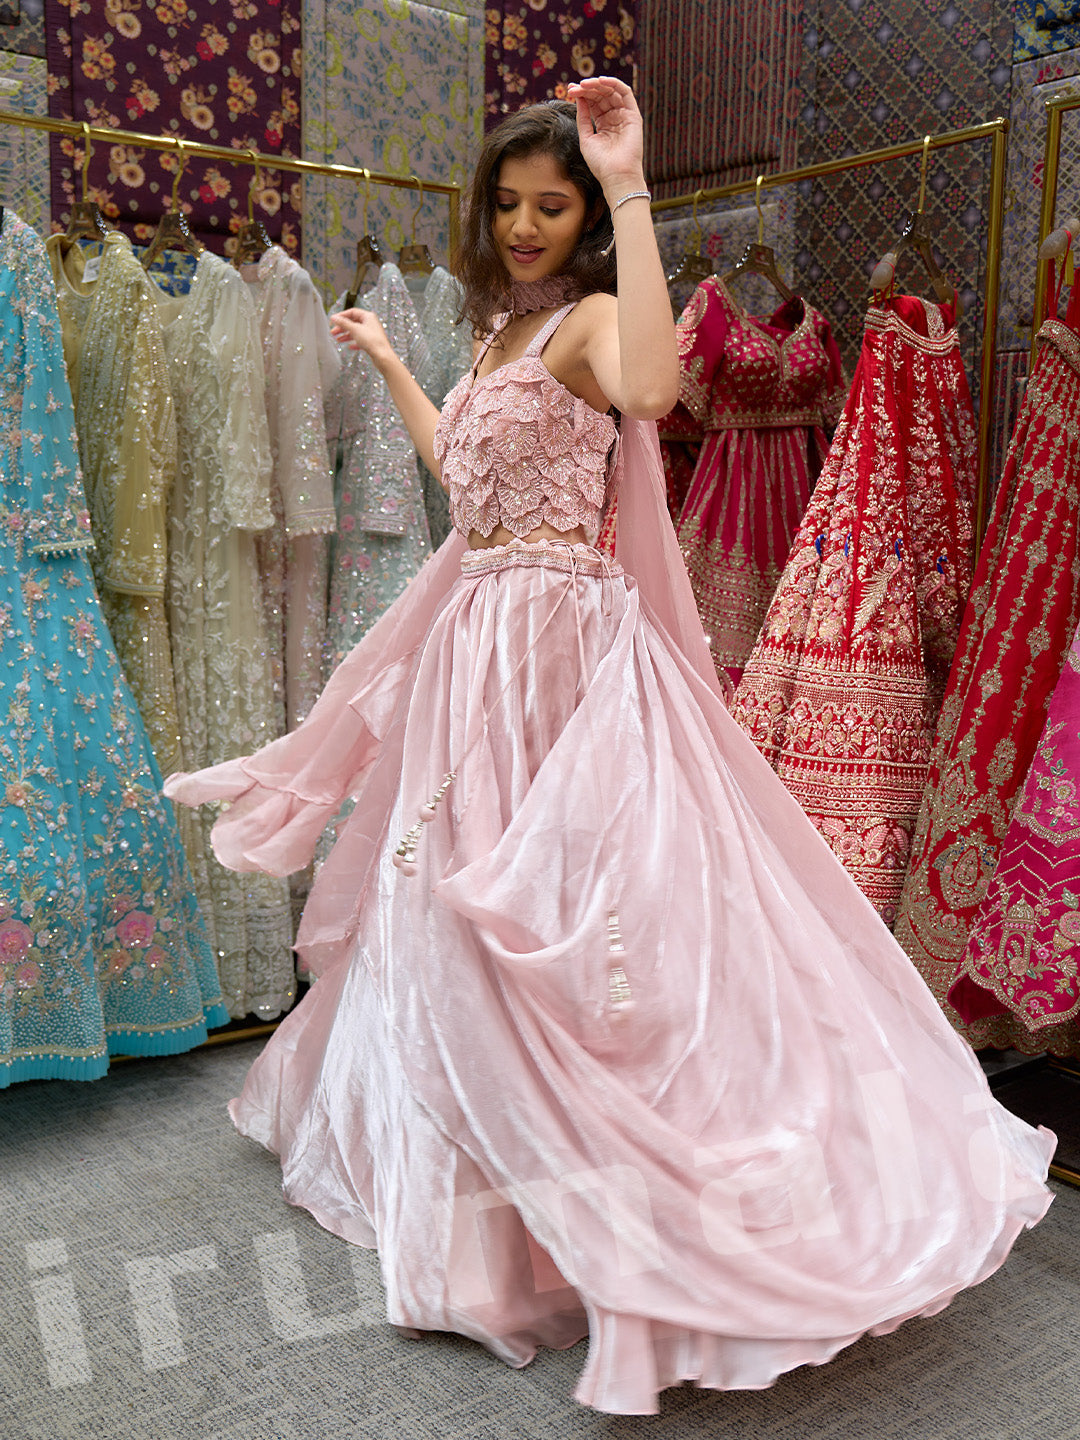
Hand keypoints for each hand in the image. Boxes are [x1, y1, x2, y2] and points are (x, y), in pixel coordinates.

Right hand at [328, 307, 393, 364]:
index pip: (352, 312)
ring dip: (346, 335)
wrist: (382, 356)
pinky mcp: (372, 343)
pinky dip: (353, 342)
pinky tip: (349, 346)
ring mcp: (371, 333)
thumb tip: (334, 317)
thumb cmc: (373, 341)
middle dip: (342, 327)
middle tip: (333, 332)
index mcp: (368, 316)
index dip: (342, 316)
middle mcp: (370, 323)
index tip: (334, 320)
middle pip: (353, 322)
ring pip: (356, 332)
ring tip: (338, 339)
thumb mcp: (355, 329)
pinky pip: (360, 341)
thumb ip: (343, 323)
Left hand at [566, 76, 644, 197]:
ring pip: (611, 91)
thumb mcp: (586, 138)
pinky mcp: (633, 115)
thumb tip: (578, 98)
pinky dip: (614, 83)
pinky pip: (625, 93)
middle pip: (601, 95)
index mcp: (604, 124)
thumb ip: (583, 118)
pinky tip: (601, 80)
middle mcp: (615, 118)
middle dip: (587, 88)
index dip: (582, 94)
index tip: (570, 90)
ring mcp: (624, 116)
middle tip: (574, 87)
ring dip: (597, 84)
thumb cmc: (601, 163)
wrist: (616, 176)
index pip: (593, 103)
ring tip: (584, 84)